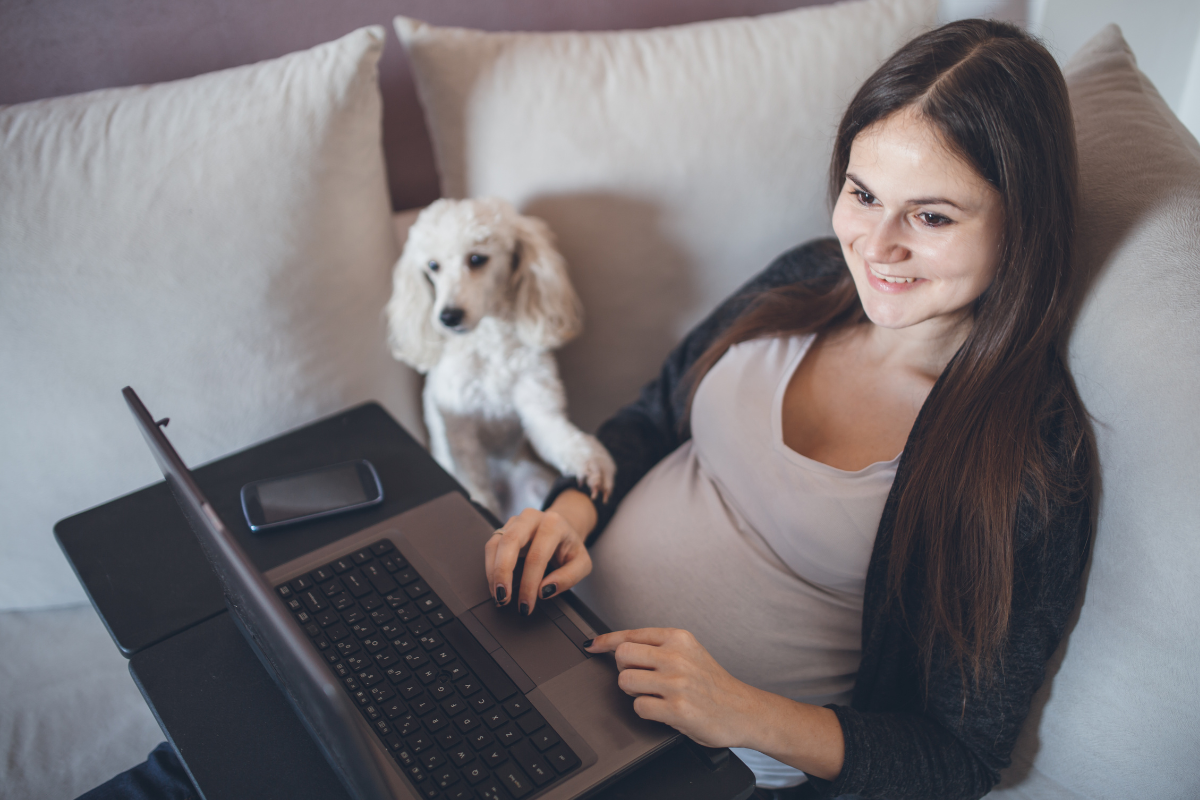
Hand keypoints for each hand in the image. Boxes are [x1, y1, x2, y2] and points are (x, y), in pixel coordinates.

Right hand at [485, 490, 595, 614]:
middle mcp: (531, 518)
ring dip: (494, 572)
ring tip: (498, 596)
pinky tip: (496, 585)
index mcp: (553, 523)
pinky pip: (491, 547)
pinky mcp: (504, 529)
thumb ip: (568, 577)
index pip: (537, 555)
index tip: (526, 604)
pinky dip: (491, 568)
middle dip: (503, 572)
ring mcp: (515, 522)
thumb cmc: (570, 547)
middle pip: (510, 542)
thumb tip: (544, 591)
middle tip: (503, 598)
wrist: (563, 529)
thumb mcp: (582, 563)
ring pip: (496, 544)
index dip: (529, 583)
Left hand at [586, 628, 846, 779]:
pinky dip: (646, 711)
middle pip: (622, 656)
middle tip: (641, 679)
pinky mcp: (676, 708)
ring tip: (654, 695)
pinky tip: (664, 710)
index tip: (591, 645)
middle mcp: (676, 656)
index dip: (606, 641)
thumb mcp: (689, 653)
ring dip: (634, 692)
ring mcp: (676, 682)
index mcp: (678, 637)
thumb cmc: (713, 683)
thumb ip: (658, 647)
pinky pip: (639, 707)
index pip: (631, 634)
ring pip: (625, 681)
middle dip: (625, 669)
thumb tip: (616, 645)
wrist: (744, 710)